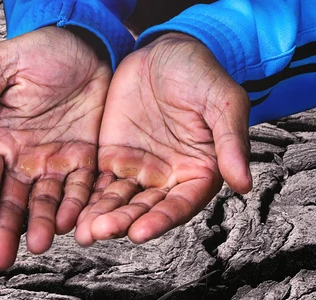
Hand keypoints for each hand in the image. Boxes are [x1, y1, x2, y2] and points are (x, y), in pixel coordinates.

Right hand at [0, 27, 111, 268]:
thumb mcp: (2, 66)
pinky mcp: (84, 160)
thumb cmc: (37, 51)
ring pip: (45, 202)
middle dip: (6, 229)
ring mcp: (54, 162)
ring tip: (39, 245)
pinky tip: (72, 224)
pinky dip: (76, 207)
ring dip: (42, 225)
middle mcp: (22, 158)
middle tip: (1, 259)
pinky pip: (80, 189)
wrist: (84, 44)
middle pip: (11, 201)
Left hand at [75, 33, 251, 245]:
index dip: (161, 220)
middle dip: (122, 222)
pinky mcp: (112, 158)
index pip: (179, 204)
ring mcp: (137, 170)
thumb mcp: (222, 102)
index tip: (139, 233)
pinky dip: (86, 198)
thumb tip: (244, 185)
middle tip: (99, 232)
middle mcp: (167, 179)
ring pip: (118, 200)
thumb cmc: (199, 74)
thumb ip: (231, 143)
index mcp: (198, 172)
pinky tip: (71, 211)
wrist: (162, 51)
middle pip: (144, 209)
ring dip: (101, 216)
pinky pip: (98, 182)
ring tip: (83, 231)